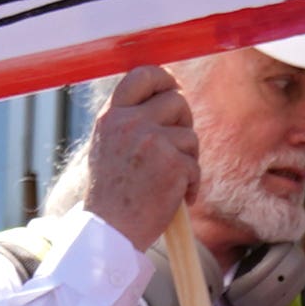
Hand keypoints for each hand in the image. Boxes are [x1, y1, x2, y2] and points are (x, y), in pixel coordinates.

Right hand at [79, 67, 199, 249]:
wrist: (109, 231)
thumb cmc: (111, 196)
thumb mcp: (109, 147)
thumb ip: (131, 122)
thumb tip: (169, 98)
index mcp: (112, 116)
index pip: (141, 74)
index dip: (164, 78)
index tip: (174, 89)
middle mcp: (130, 123)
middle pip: (176, 100)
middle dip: (184, 122)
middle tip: (178, 147)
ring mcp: (152, 141)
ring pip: (190, 136)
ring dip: (188, 159)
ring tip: (170, 181)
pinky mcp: (173, 164)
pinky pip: (195, 166)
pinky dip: (191, 185)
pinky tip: (175, 198)